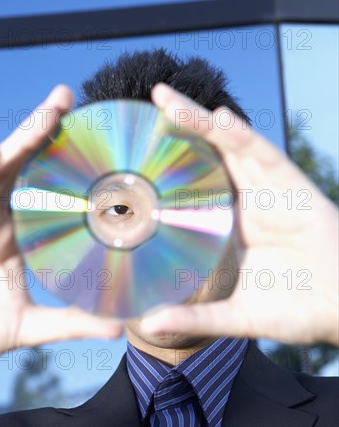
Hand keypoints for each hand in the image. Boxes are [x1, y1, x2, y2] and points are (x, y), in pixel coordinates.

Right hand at [0, 86, 122, 363]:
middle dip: (42, 128)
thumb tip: (120, 328)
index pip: (42, 184)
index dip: (63, 158)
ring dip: (18, 141)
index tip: (98, 137)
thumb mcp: (28, 324)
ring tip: (49, 114)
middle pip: (20, 162)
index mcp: (16, 228)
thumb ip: (72, 321)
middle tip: (67, 98)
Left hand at [141, 84, 338, 346]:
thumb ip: (195, 318)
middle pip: (207, 157)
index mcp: (229, 226)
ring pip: (230, 147)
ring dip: (200, 122)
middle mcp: (246, 201)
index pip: (191, 188)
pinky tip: (218, 119)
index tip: (130, 155)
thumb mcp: (235, 316)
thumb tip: (149, 325)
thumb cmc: (296, 311)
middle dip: (177, 129)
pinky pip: (265, 156)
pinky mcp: (294, 190)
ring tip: (166, 101)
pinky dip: (242, 137)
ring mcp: (269, 192)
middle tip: (147, 104)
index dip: (165, 168)